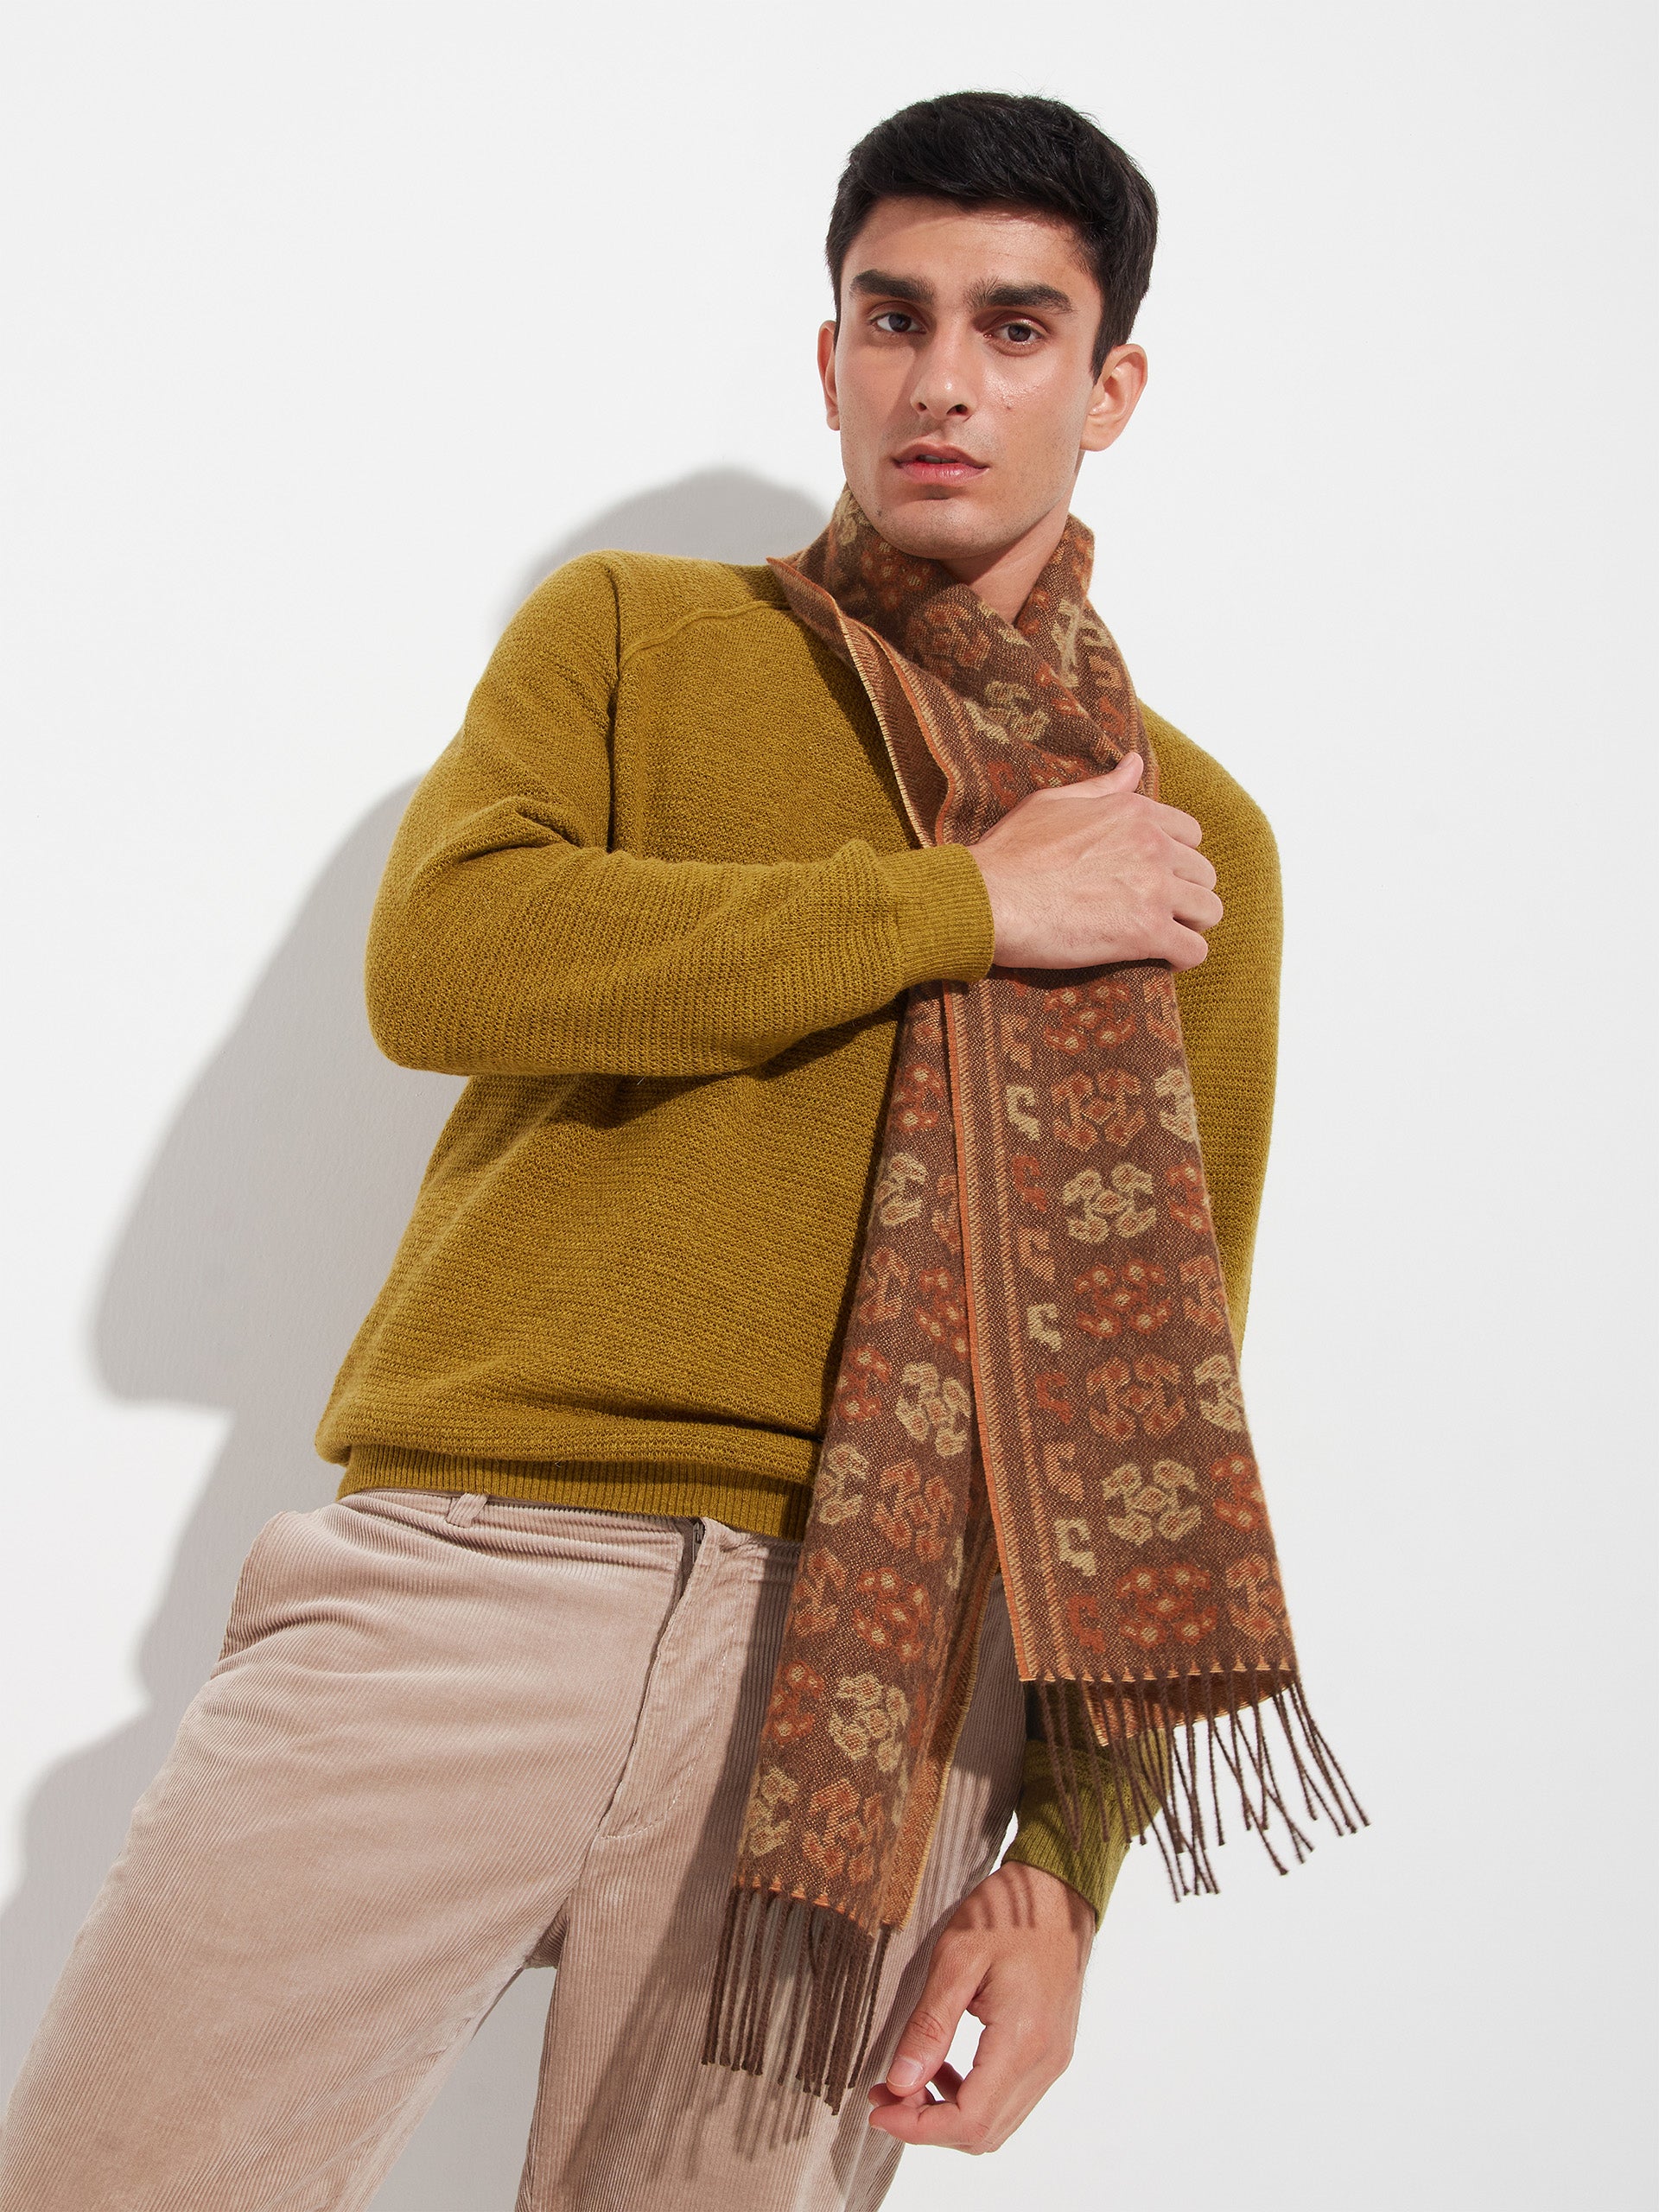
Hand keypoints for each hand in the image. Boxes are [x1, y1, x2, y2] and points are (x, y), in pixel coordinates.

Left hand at [867, 1861, 1093, 2153]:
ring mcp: (1053, 2060)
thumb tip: (900, 2083)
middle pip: (983, 2133)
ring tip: (907, 2083)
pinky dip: (972, 2099)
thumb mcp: (956, 1958)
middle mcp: (1045, 2063)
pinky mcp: (1051, 2052)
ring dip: (948, 2115)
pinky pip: (1009, 2099)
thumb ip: (929, 2025)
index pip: (969, 2120)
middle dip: (927, 2126)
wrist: (1058, 1891)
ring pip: (997, 2123)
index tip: (878, 2109)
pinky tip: (944, 2068)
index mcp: (1023, 2041)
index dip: (918, 2128)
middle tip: (885, 2094)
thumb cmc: (1007, 1913)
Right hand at [967, 751, 1220, 970]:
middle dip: (1185, 893)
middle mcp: (1153, 845)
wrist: (987, 898)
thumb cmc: (1010, 852)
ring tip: (1163, 937)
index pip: (1190, 834)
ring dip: (1191, 926)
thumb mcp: (1054, 802)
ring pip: (1210, 911)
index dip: (1175, 858)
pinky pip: (1193, 951)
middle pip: (1204, 874)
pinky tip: (1159, 959)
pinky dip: (1181, 958)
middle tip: (1155, 912)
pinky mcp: (1146, 932)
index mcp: (1134, 812)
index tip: (1152, 877)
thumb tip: (1135, 763)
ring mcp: (1153, 889)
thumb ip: (1103, 788)